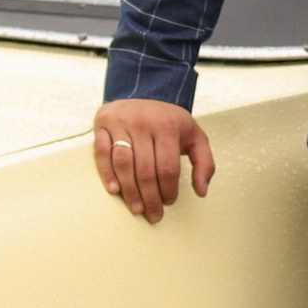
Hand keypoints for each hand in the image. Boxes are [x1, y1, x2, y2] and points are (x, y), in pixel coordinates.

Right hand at [95, 97, 214, 224]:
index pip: (168, 167)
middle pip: (146, 169)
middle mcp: (143, 122)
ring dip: (129, 190)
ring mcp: (121, 122)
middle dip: (150, 197)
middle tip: (152, 214)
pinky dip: (107, 173)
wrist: (143, 92)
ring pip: (124, 163)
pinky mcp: (103, 124)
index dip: (168, 190)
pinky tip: (115, 190)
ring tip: (136, 208)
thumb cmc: (169, 121)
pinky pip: (102, 152)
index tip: (168, 202)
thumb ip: (205, 162)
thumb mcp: (194, 135)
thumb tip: (202, 190)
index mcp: (167, 126)